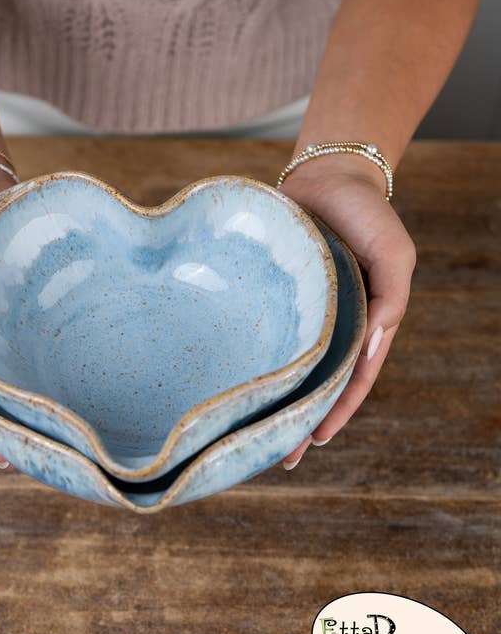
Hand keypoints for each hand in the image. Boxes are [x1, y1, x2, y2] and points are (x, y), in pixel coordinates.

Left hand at [276, 153, 415, 469]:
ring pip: (288, 362)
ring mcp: (301, 310)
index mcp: (364, 323)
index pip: (351, 379)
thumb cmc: (366, 215)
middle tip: (277, 457)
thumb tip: (372, 345)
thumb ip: (390, 300)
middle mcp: (331, 323)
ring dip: (275, 396)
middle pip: (316, 381)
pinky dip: (256, 357)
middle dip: (300, 419)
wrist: (327, 176)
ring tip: (252, 433)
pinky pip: (264, 330)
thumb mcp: (395, 255)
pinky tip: (237, 379)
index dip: (336, 411)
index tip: (314, 441)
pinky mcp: (274, 294)